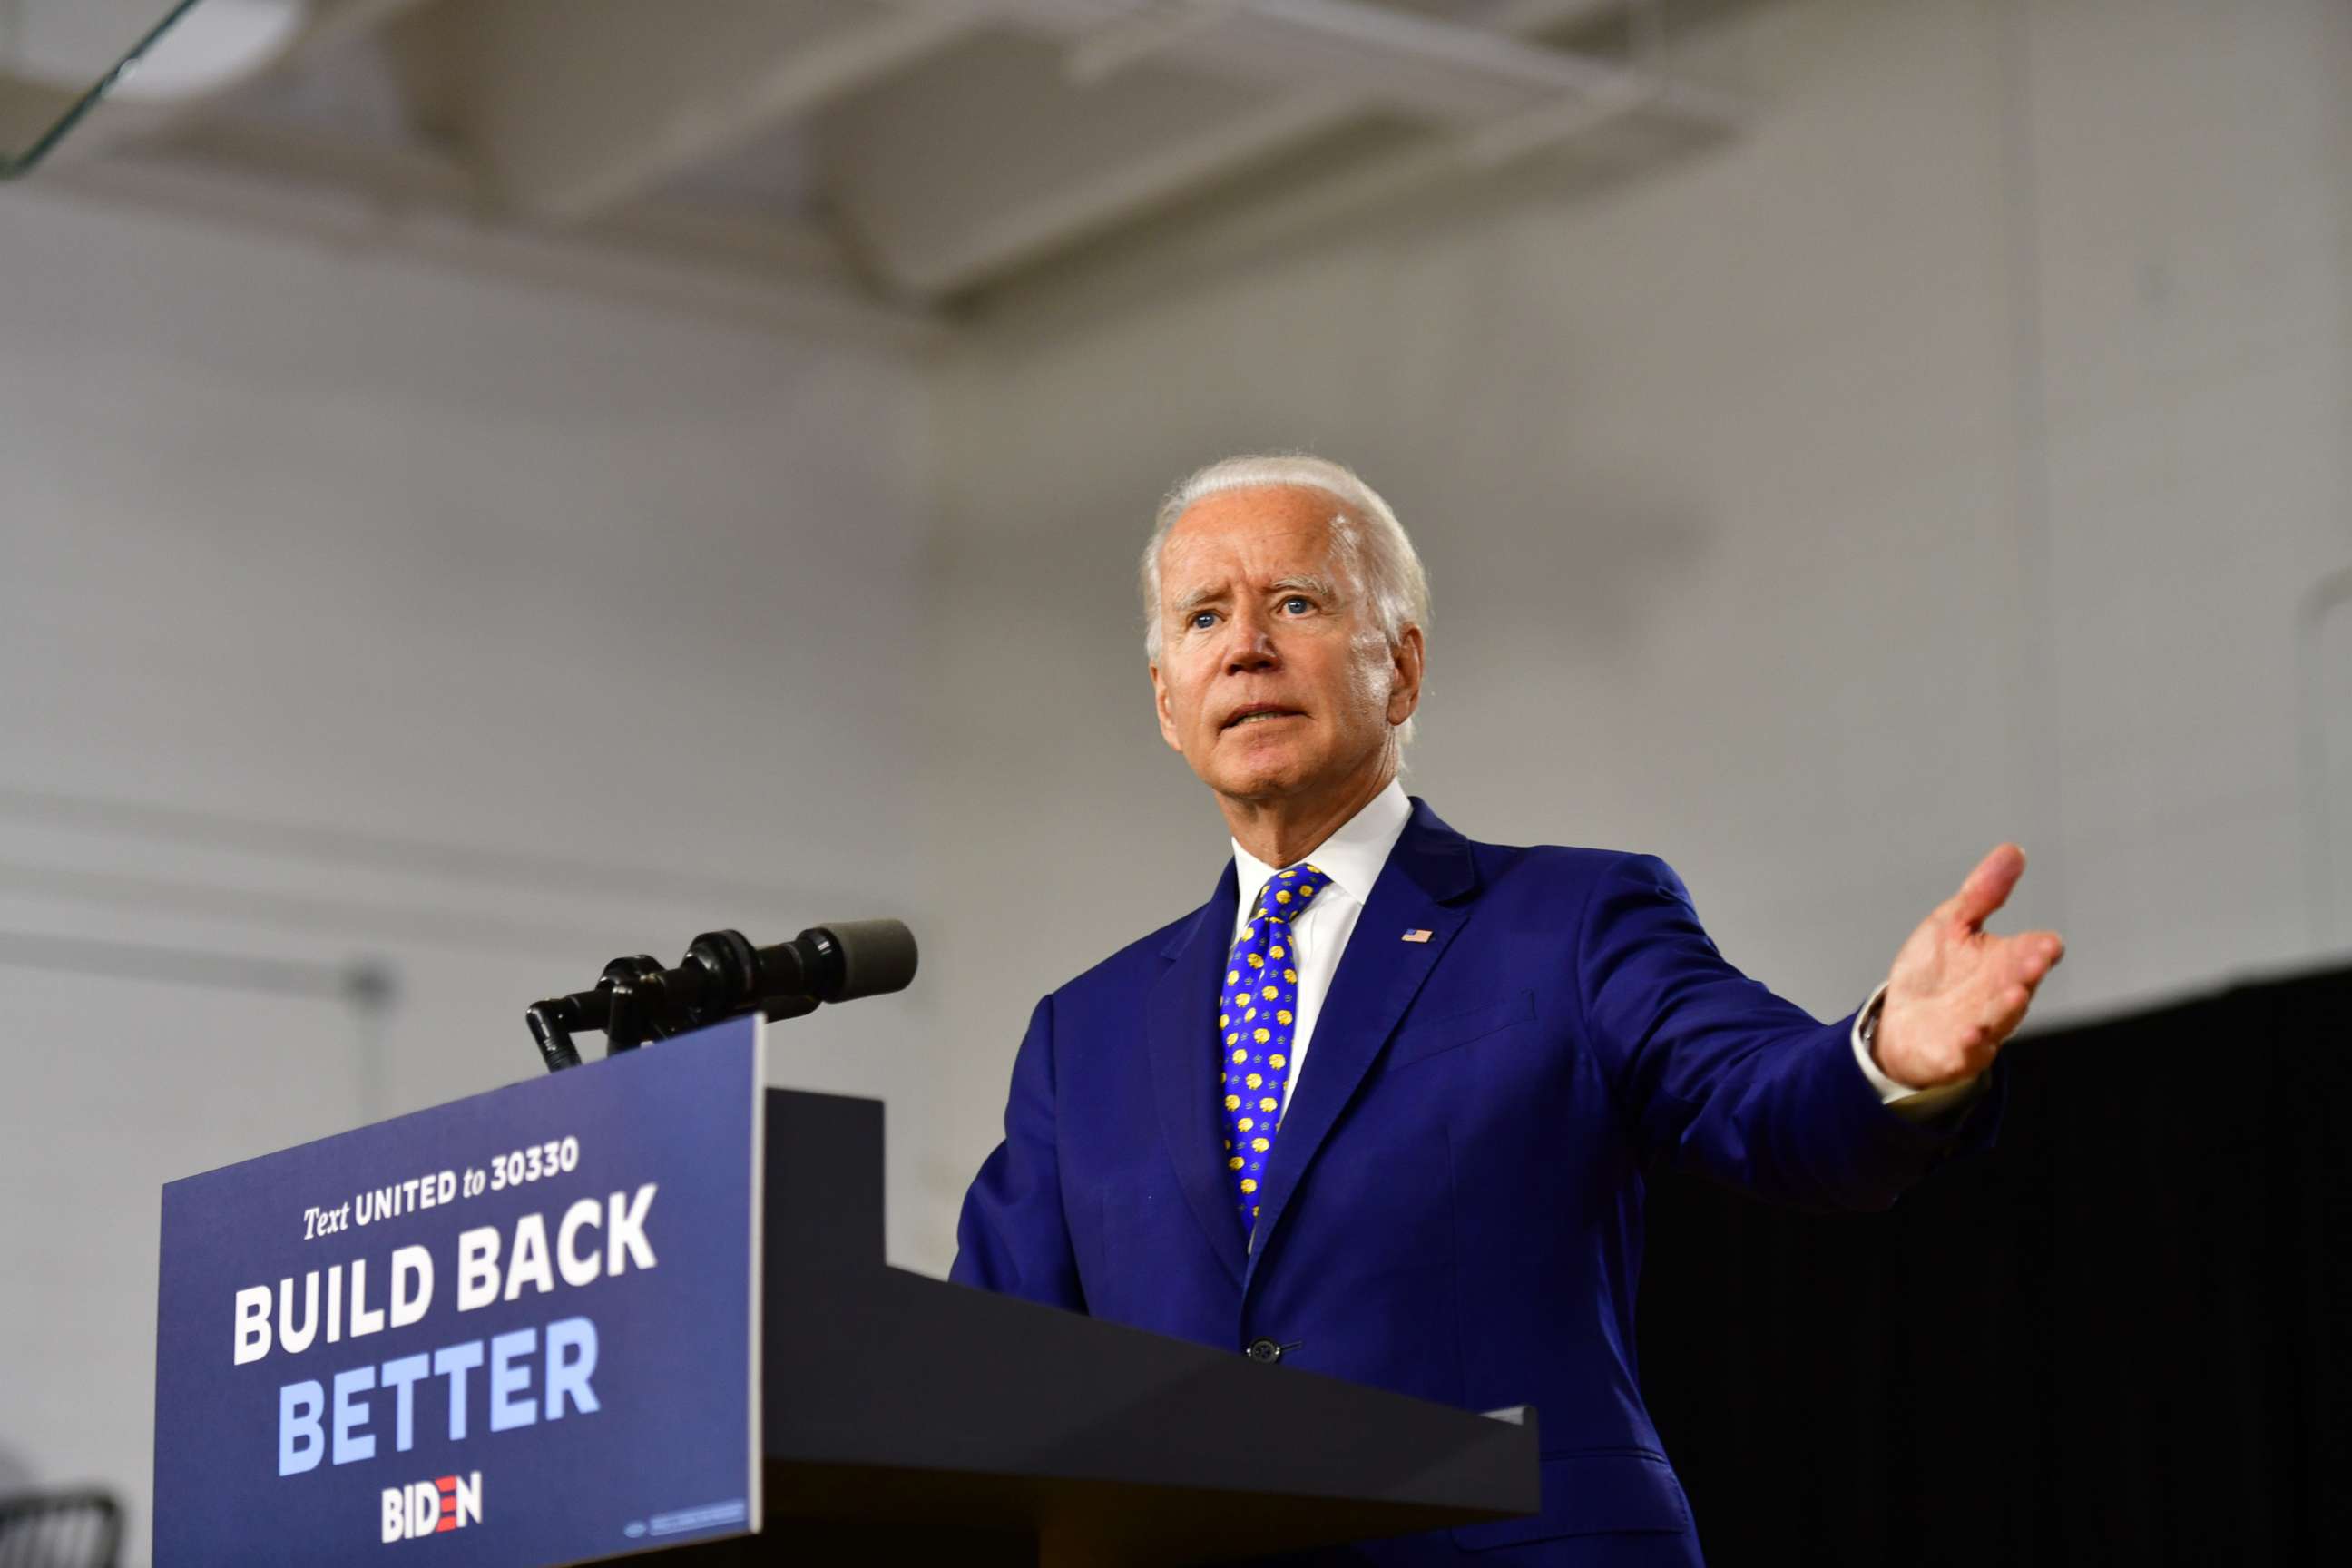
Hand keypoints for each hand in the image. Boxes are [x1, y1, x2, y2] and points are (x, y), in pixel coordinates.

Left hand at [1872, 844, 2064, 1089]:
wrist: (1903, 1022)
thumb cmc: (1936, 971)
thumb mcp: (1953, 924)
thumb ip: (1983, 893)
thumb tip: (2013, 850)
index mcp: (2005, 962)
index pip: (2031, 953)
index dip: (2040, 949)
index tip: (2048, 942)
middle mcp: (1999, 995)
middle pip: (2021, 984)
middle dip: (2028, 973)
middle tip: (2036, 960)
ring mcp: (1981, 1025)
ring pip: (2000, 1018)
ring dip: (2008, 1008)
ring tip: (2015, 996)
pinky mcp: (1957, 1053)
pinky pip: (1968, 1052)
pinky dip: (1972, 1045)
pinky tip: (1971, 1036)